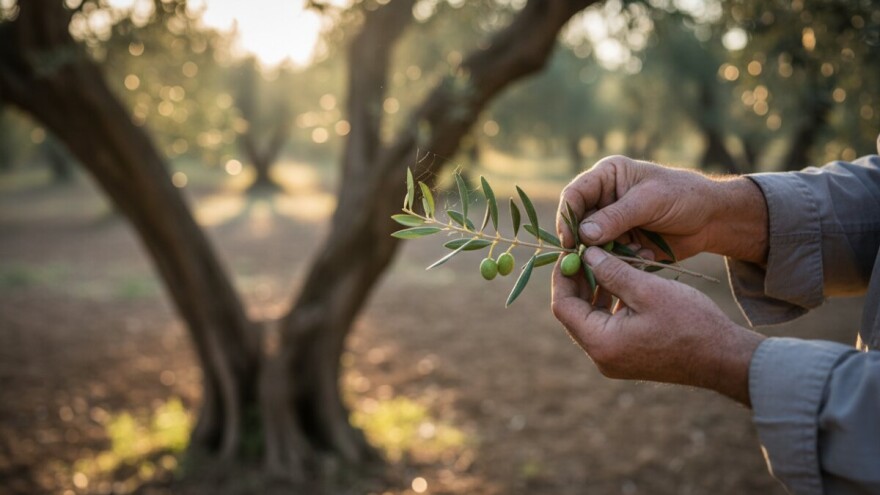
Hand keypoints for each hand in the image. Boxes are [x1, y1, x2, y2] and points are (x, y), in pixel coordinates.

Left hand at [551, 247, 764, 405]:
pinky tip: (621, 280)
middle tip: (584, 252)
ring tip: (604, 260)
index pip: (564, 306)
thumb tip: (585, 254)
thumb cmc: (690, 323)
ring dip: (595, 289)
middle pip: (574, 313)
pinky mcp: (627, 357)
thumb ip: (612, 271)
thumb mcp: (647, 290)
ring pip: (591, 317)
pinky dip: (610, 303)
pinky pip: (608, 326)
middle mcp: (602, 356)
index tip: (569, 251)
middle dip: (578, 281)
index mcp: (601, 343)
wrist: (724, 358)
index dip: (563, 276)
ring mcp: (614, 359)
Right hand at [556, 155, 767, 263]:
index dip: (567, 217)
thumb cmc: (683, 196)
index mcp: (607, 176)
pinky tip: (644, 254)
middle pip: (578, 222)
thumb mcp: (650, 201)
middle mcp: (603, 199)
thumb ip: (617, 216)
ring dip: (607, 252)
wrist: (711, 219)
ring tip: (634, 252)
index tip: (570, 240)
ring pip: (591, 243)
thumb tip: (584, 233)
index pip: (574, 194)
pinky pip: (609, 256)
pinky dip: (622, 260)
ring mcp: (611, 222)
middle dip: (585, 241)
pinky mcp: (620, 242)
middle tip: (590, 258)